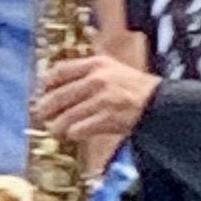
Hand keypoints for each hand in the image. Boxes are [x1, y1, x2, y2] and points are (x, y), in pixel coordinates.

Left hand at [36, 53, 151, 156]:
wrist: (159, 103)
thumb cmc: (134, 87)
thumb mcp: (112, 69)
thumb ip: (87, 72)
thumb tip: (56, 83)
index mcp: (96, 64)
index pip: (60, 71)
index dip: (47, 83)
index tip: (42, 91)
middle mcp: (98, 79)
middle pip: (59, 95)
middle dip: (45, 107)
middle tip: (41, 115)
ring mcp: (103, 99)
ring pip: (67, 116)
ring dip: (57, 125)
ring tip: (55, 129)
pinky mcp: (108, 118)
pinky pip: (79, 129)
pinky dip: (73, 134)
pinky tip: (72, 135)